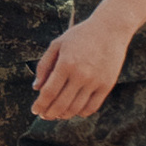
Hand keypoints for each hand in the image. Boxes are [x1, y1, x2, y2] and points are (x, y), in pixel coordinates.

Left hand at [32, 5, 137, 121]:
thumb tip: (36, 88)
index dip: (40, 104)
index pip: (49, 92)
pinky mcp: (106, 85)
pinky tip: (74, 110)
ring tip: (57, 114)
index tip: (35, 110)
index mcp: (66, 63)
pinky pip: (92, 107)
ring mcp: (95, 81)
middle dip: (49, 113)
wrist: (110, 29)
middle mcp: (81, 75)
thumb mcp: (57, 44)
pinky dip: (81, 112)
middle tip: (44, 115)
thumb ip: (44, 66)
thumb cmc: (80, 35)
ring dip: (64, 115)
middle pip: (61, 104)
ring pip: (76, 108)